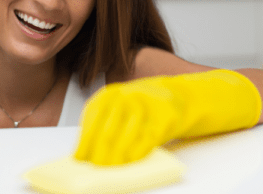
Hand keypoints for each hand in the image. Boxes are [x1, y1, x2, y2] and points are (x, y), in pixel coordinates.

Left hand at [73, 70, 261, 165]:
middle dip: (98, 152)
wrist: (184, 96)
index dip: (84, 139)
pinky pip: (147, 139)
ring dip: (114, 156)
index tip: (79, 156)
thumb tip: (89, 148)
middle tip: (94, 167)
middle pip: (106, 129)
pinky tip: (130, 162)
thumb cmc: (148, 106)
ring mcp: (147, 104)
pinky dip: (136, 153)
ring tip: (108, 169)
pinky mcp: (164, 116)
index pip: (92, 117)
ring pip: (124, 136)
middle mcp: (127, 95)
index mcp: (112, 93)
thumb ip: (108, 122)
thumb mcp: (124, 106)